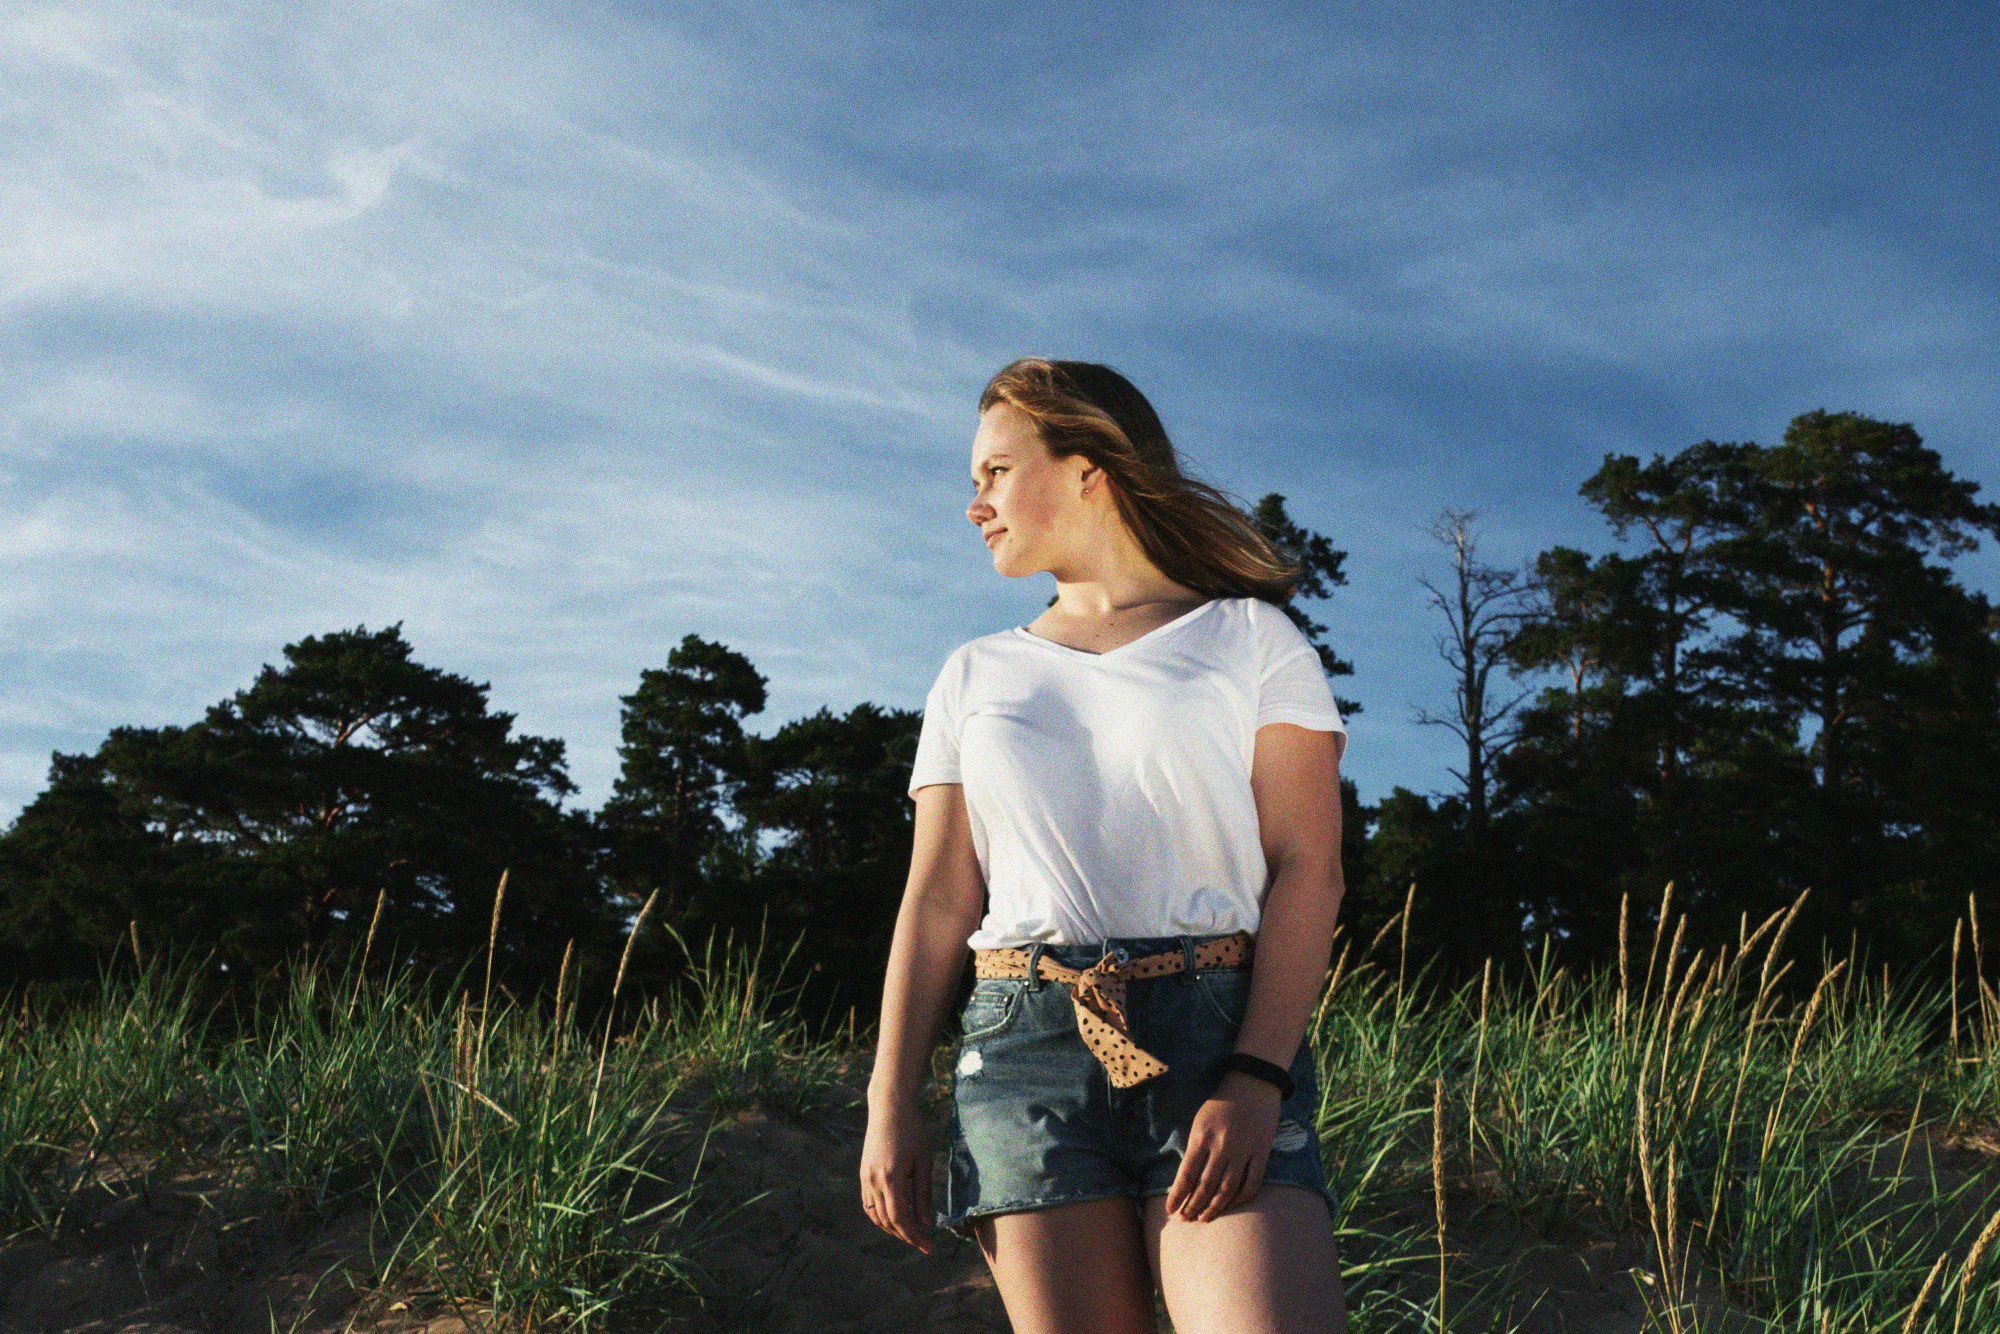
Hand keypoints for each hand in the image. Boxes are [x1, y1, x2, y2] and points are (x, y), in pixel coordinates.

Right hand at [859, 1096, 934, 1251]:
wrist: (889, 1107)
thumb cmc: (912, 1131)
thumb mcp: (924, 1163)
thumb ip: (923, 1195)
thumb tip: (926, 1223)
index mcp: (890, 1179)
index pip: (899, 1219)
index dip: (913, 1236)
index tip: (928, 1246)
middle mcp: (873, 1181)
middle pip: (886, 1221)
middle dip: (904, 1235)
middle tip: (923, 1242)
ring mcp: (865, 1177)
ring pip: (874, 1215)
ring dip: (891, 1228)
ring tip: (910, 1232)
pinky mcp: (863, 1173)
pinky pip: (869, 1203)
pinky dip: (880, 1215)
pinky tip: (895, 1216)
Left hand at [1163, 1071, 1282, 1220]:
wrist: (1253, 1082)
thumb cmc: (1221, 1102)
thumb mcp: (1200, 1121)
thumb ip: (1195, 1148)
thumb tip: (1187, 1180)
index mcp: (1202, 1136)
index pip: (1186, 1174)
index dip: (1178, 1196)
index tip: (1171, 1210)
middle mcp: (1222, 1145)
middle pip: (1206, 1185)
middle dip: (1194, 1205)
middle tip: (1187, 1218)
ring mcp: (1243, 1149)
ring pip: (1227, 1188)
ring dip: (1215, 1207)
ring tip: (1204, 1218)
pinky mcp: (1262, 1151)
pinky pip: (1252, 1182)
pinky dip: (1241, 1198)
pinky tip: (1231, 1205)